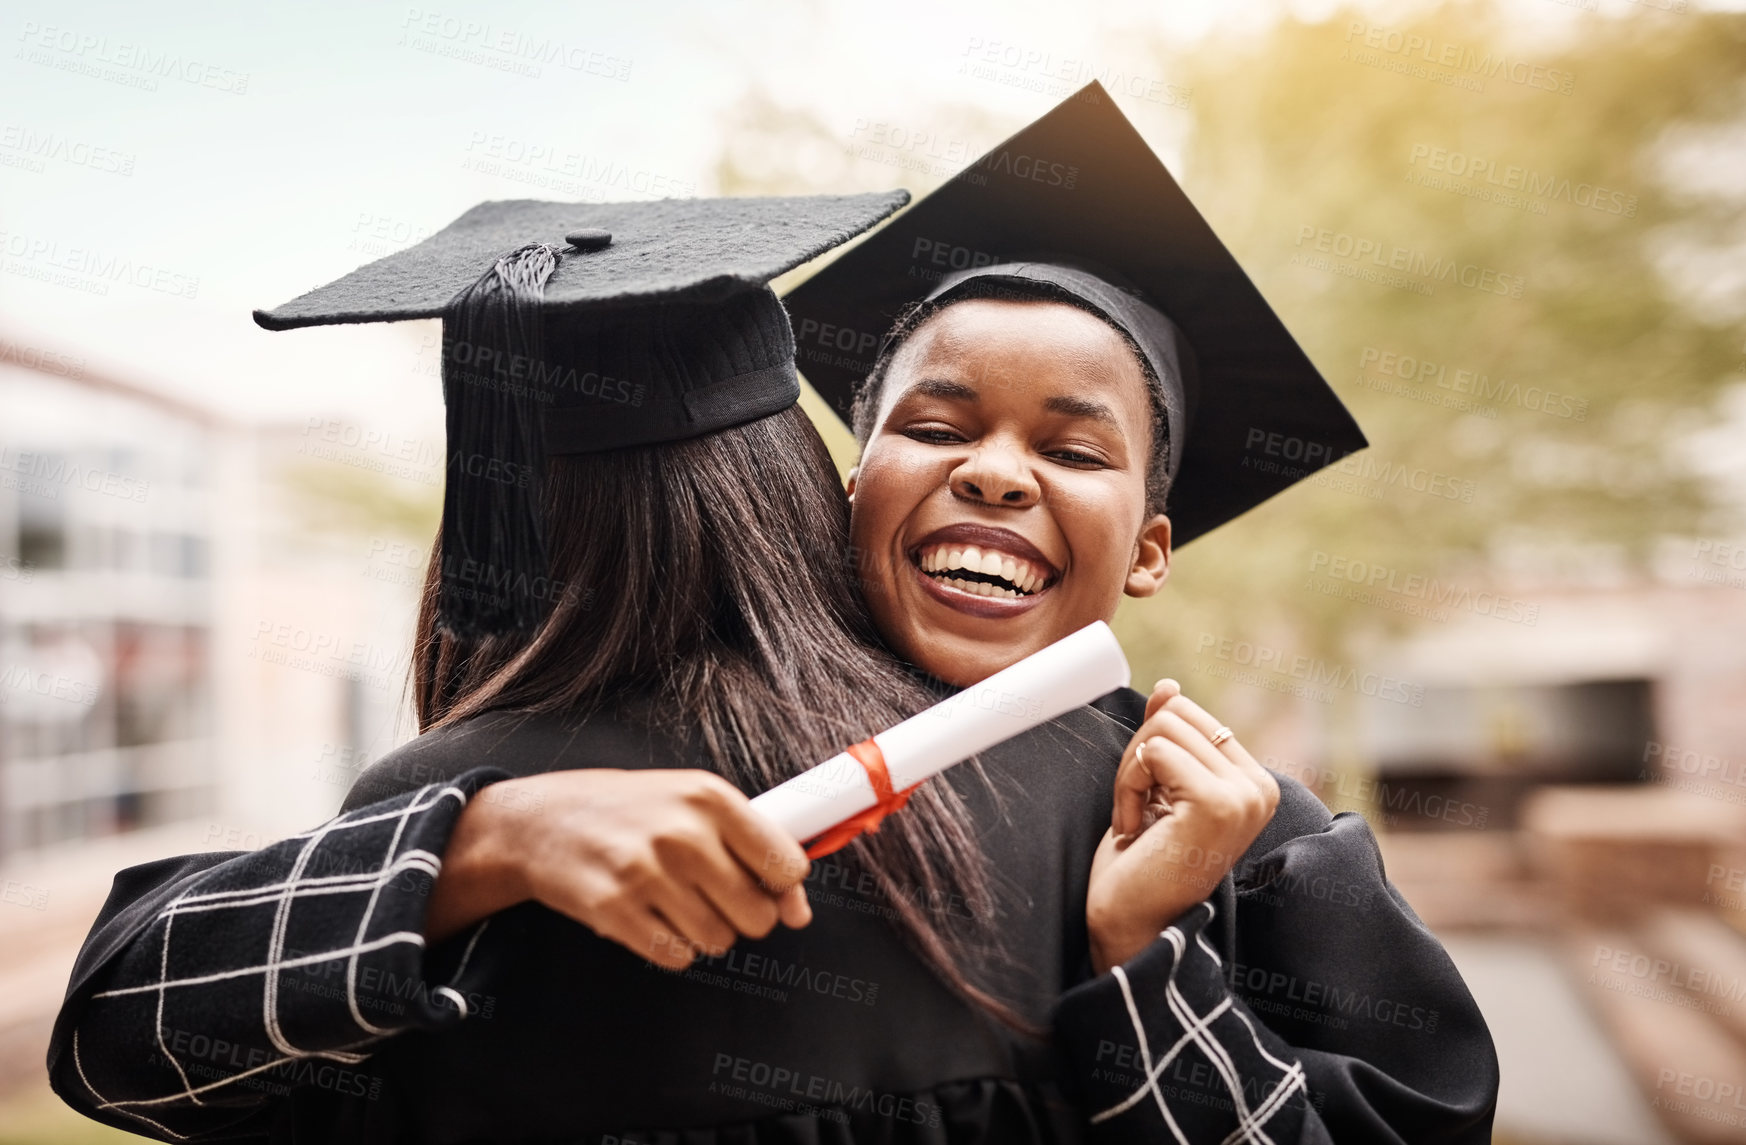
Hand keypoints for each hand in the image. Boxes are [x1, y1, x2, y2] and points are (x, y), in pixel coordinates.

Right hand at [426, 769, 812, 969]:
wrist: (537, 821)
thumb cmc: (625, 811)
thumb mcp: (692, 806)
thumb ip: (753, 851)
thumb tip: (799, 913)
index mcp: (710, 797)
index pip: (788, 866)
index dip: (779, 886)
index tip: (759, 882)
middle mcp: (683, 833)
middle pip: (759, 916)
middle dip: (741, 915)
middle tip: (709, 894)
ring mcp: (647, 873)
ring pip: (720, 941)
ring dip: (703, 931)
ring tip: (672, 900)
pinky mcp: (615, 911)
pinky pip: (677, 956)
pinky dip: (670, 946)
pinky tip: (648, 915)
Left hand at [1086, 680, 1279, 973]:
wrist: (1131, 923)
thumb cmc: (1141, 862)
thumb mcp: (1155, 785)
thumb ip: (1169, 735)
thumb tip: (1170, 685)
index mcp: (1254, 781)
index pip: (1188, 714)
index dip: (1150, 750)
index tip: (1147, 802)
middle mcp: (1260, 787)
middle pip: (1174, 714)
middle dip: (1136, 758)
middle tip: (1136, 812)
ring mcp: (1244, 795)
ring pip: (1161, 729)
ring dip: (1129, 775)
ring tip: (1136, 823)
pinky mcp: (1217, 803)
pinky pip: (1153, 753)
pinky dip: (1127, 788)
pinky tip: (1135, 832)